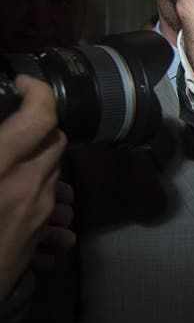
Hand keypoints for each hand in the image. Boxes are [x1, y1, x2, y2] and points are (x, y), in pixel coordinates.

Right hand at [0, 76, 66, 299]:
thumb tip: (7, 135)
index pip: (40, 115)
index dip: (37, 91)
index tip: (23, 85)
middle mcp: (26, 186)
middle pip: (55, 140)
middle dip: (38, 127)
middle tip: (12, 126)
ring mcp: (37, 214)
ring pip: (59, 171)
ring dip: (42, 163)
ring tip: (13, 164)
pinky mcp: (38, 237)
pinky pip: (55, 208)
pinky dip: (44, 198)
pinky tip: (20, 200)